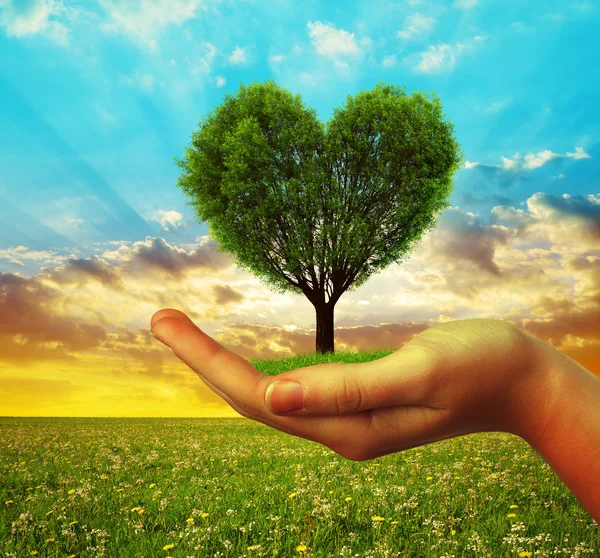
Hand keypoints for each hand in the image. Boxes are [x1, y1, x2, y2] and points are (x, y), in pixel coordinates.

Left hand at [150, 309, 559, 460]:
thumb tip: (272, 395)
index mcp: (348, 428)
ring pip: (267, 396)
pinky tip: (239, 355)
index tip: (166, 322)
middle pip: (252, 399)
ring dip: (223, 364)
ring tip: (183, 331)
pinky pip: (292, 389)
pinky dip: (257, 368)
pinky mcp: (356, 402)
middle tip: (161, 318)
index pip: (258, 398)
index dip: (207, 360)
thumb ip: (347, 388)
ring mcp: (346, 420)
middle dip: (202, 359)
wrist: (521, 380)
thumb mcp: (418, 371)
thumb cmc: (480, 366)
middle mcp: (338, 431)